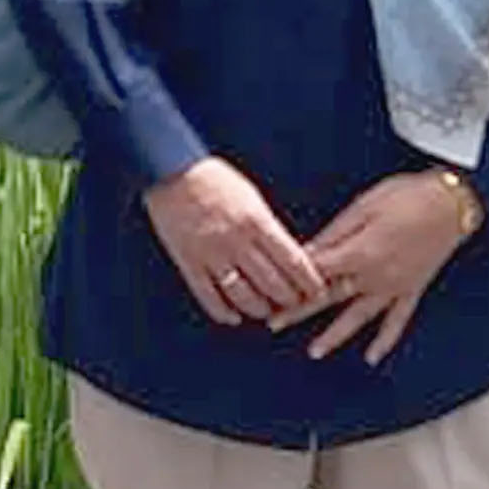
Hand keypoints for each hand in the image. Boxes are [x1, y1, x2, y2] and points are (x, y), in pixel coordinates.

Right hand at [141, 158, 322, 332]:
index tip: (318, 291)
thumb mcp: (251, 198)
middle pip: (272, 283)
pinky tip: (233, 317)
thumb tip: (287, 256)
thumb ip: (268, 228)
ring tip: (266, 311)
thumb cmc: (215, 180)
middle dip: (289, 299)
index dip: (309, 281)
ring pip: (243, 296)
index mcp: (257, 221)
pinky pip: (209, 297)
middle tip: (295, 304)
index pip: (293, 260)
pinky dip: (224, 312)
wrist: (171, 170)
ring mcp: (212, 254)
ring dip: (259, 309)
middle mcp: (237, 241)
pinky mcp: (189, 262)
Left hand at [289, 170, 481, 363]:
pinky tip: (372, 357)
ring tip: (313, 352)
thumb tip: (307, 252)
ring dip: (335, 336)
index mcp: (359, 253)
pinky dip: (385, 341)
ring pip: (359, 318)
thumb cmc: (410, 196)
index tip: (270, 288)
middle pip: (329, 298)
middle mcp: (374, 276)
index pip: (316, 272)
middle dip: (299, 311)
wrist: (454, 202)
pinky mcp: (413, 289)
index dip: (291, 280)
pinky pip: (398, 322)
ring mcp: (394, 287)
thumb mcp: (364, 207)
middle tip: (274, 324)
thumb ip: (334, 234)